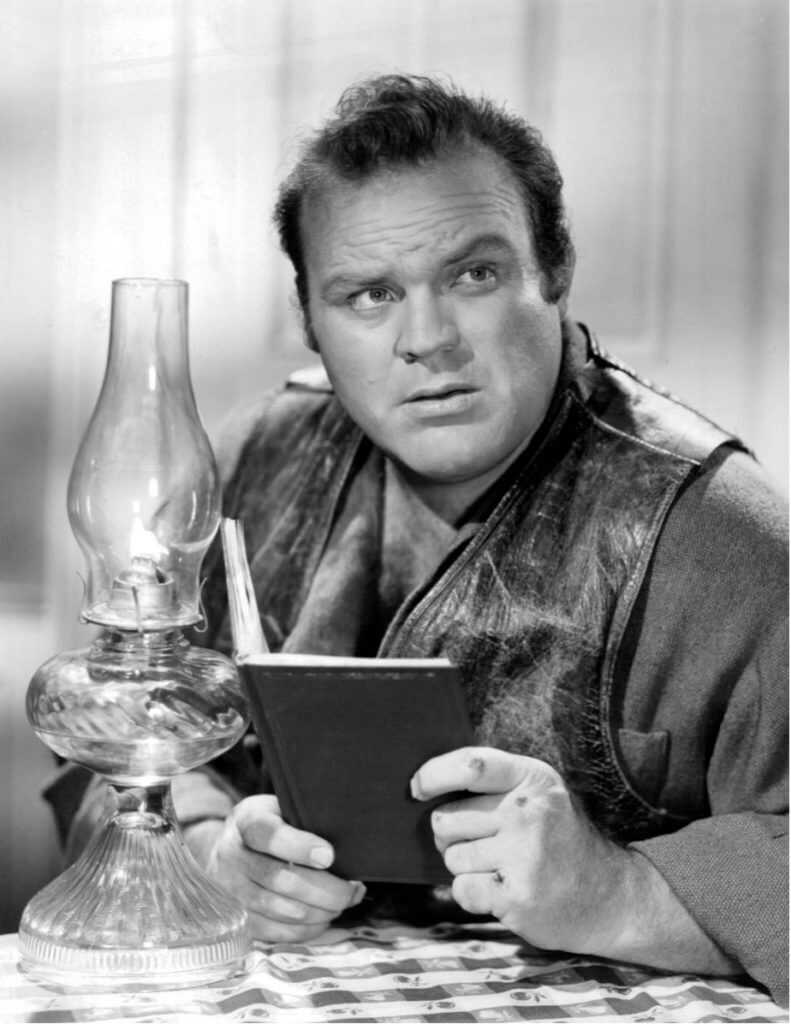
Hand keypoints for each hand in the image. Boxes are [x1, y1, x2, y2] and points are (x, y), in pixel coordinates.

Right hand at [200, 794, 365, 941]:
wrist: (227, 848)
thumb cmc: (268, 825)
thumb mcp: (279, 808)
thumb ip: (304, 820)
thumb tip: (347, 845)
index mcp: (245, 821)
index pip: (269, 835)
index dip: (300, 846)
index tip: (329, 856)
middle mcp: (231, 857)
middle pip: (281, 879)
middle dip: (326, 889)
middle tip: (353, 889)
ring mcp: (231, 892)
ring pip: (283, 910)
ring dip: (322, 910)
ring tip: (344, 902)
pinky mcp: (238, 920)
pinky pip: (278, 932)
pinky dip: (308, 929)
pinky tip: (324, 917)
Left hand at [411, 746, 635, 954]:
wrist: (613, 897)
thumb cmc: (559, 841)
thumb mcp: (540, 796)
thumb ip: (494, 784)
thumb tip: (422, 783)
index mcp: (532, 779)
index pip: (470, 764)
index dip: (433, 774)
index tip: (417, 788)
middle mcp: (528, 812)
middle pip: (447, 818)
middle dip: (451, 835)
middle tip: (485, 844)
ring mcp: (525, 854)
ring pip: (452, 856)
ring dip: (466, 867)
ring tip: (502, 868)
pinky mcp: (518, 896)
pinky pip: (462, 889)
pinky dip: (473, 895)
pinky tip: (503, 891)